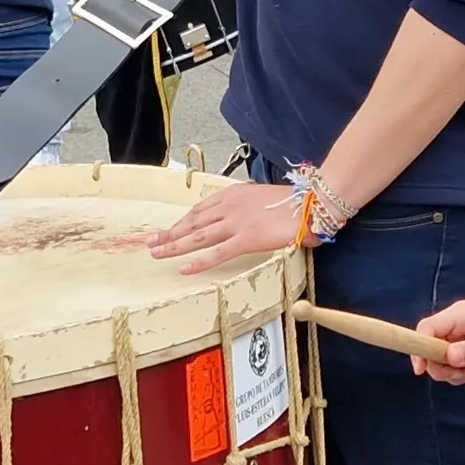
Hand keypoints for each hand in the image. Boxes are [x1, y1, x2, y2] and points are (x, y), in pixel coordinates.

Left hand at [148, 181, 318, 273]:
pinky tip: (184, 269)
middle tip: (151, 242)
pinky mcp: (247, 239)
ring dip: (175, 246)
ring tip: (157, 254)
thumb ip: (249, 207)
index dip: (182, 221)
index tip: (170, 229)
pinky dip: (198, 262)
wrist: (313, 203)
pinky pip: (217, 253)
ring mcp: (236, 223)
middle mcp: (230, 207)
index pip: (200, 210)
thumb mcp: (264, 198)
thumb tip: (245, 218)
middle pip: (192, 222)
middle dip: (170, 233)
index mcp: (234, 195)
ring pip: (198, 237)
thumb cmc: (295, 202)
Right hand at [408, 300, 464, 384]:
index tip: (421, 370)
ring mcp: (454, 334)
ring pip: (437, 359)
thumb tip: (450, 357)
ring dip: (453, 372)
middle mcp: (453, 323)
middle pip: (428, 348)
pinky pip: (448, 364)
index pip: (427, 327)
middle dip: (443, 367)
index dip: (419, 348)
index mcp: (461, 314)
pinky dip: (459, 373)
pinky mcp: (458, 346)